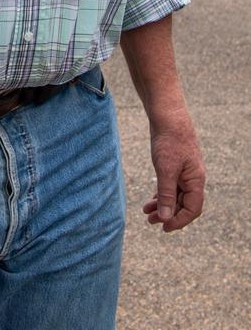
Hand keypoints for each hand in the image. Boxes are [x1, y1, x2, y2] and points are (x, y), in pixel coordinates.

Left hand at [144, 109, 205, 232]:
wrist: (167, 115)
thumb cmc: (168, 141)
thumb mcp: (165, 170)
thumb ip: (166, 194)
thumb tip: (166, 218)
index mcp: (196, 180)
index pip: (192, 209)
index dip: (179, 221)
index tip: (163, 227)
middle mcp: (193, 177)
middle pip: (184, 204)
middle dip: (168, 214)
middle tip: (151, 222)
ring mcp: (185, 170)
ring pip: (176, 195)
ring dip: (163, 205)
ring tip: (146, 212)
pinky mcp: (176, 164)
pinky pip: (172, 185)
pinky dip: (162, 193)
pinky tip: (152, 198)